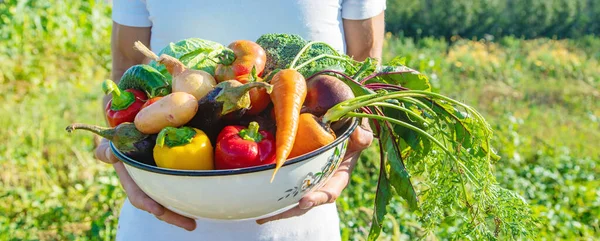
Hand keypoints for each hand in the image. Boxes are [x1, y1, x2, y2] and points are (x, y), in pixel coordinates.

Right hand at [95, 138, 196, 230]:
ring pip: (170, 201)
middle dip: (173, 216)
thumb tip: (112, 156)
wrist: (131, 134)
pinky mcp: (172, 175)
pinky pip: (180, 187)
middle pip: (159, 205)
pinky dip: (190, 195)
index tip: (157, 210)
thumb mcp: (110, 145)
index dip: (147, 203)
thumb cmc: (118, 140)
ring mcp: (159, 183)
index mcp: (132, 181)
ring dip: (183, 212)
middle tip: (191, 225)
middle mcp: (146, 186)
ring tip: (197, 221)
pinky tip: (203, 202)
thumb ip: (106, 151)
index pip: (139, 196)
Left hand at [256, 118, 373, 223]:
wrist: (339, 126)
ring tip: (259, 216)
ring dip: (275, 209)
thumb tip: (359, 136)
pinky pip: (282, 184)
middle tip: (269, 216)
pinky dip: (269, 191)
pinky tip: (253, 196)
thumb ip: (362, 137)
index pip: (329, 192)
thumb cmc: (352, 132)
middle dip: (288, 211)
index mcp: (338, 178)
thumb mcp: (360, 133)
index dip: (318, 198)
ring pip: (290, 198)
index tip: (304, 201)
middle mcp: (320, 183)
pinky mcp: (294, 173)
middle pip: (304, 202)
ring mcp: (306, 180)